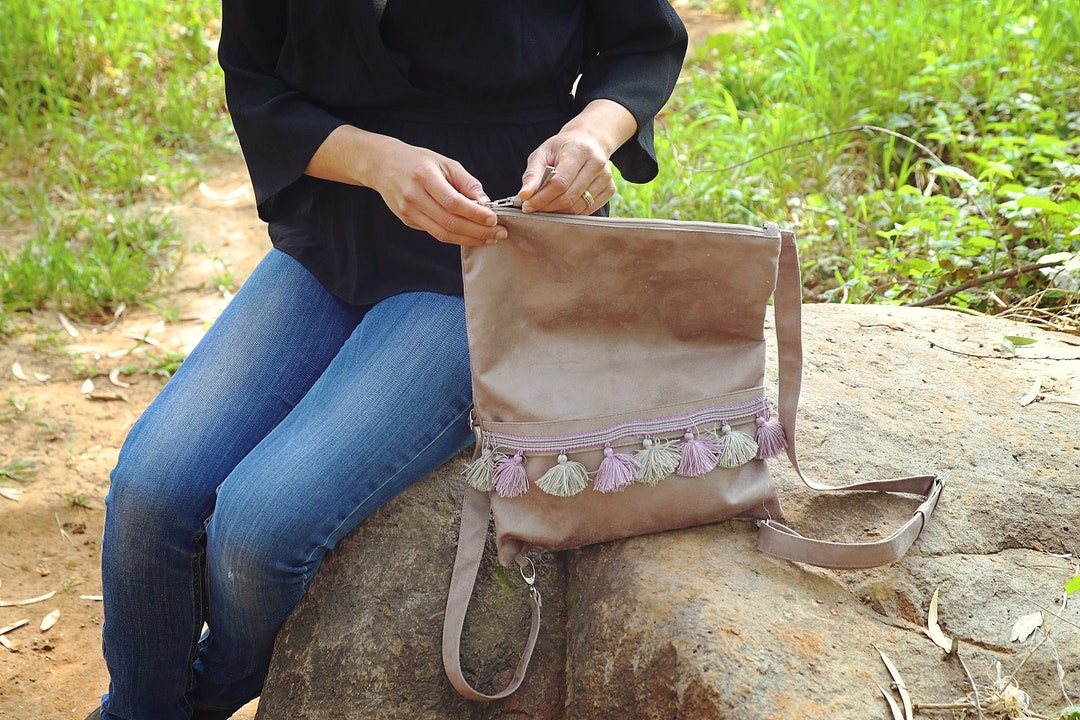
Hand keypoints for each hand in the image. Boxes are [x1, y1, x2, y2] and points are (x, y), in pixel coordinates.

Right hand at [306, 126, 505, 245]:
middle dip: (478, 232)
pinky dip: (457, 237)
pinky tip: (472, 235)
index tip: (494, 219)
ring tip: (490, 238)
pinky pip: (436, 233)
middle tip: (499, 234)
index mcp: (425, 177)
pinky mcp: (408, 221)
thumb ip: (466, 182)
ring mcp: (409, 212)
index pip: (453, 202)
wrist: (382, 165)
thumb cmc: (418, 161)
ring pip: (443, 234)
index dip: (475, 214)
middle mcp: (414, 196)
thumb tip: (486, 203)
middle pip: (450, 223)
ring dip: (470, 239)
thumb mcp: (445, 163)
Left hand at [516, 99, 637, 214]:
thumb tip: (524, 196)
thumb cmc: (562, 148)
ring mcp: (606, 177)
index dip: (542, 198)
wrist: (589, 141)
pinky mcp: (610, 188)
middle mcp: (596, 163)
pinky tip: (562, 205)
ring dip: (559, 212)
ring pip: (578, 207)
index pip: (559, 183)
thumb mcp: (543, 153)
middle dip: (547, 207)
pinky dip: (572, 212)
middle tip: (534, 208)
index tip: (527, 206)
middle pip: (569, 197)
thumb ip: (532, 174)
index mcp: (578, 150)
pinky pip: (588, 210)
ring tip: (546, 206)